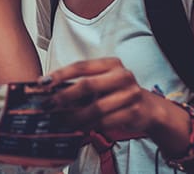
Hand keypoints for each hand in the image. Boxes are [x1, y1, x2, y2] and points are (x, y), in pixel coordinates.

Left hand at [44, 57, 163, 134]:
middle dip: (65, 96)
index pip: (81, 66)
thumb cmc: (118, 93)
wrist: (149, 108)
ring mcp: (130, 94)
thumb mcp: (103, 82)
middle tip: (49, 105)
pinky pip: (106, 122)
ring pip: (96, 108)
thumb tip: (50, 90)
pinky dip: (90, 126)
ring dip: (75, 117)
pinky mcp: (134, 112)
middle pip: (87, 85)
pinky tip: (80, 128)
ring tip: (62, 121)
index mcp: (111, 64)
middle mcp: (122, 76)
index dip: (60, 74)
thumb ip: (81, 83)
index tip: (44, 82)